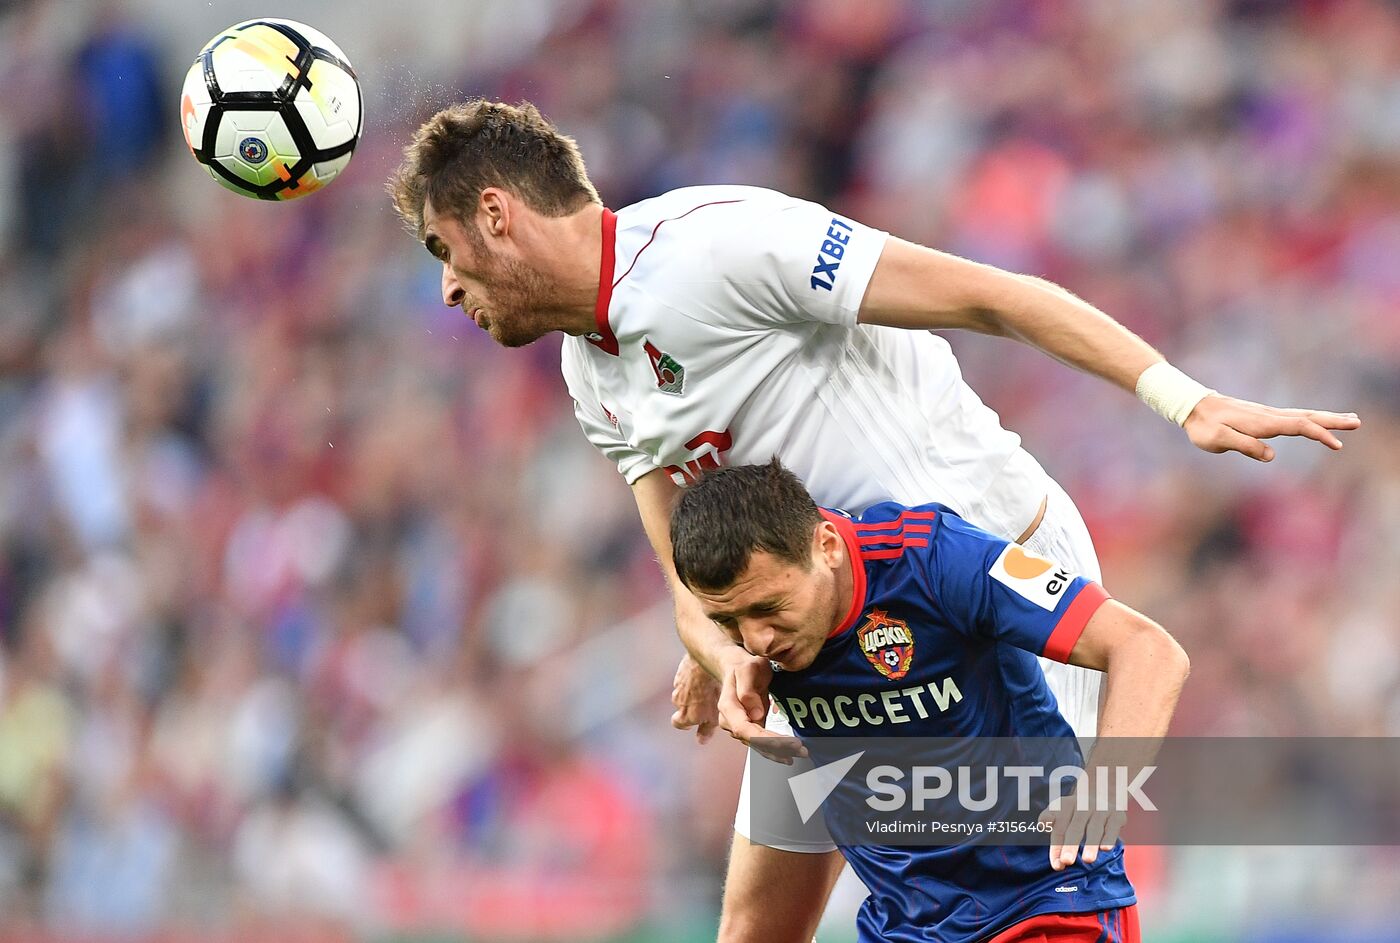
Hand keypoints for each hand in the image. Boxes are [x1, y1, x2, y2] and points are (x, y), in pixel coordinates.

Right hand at [670, 653, 720, 743]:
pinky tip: (703, 678)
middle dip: (688, 708)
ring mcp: (678, 686)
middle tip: (701, 704)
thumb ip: (707, 728)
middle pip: (680, 709)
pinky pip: (684, 680)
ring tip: (705, 689)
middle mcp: (679, 702)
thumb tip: (701, 741)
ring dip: (690, 694)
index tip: (692, 722)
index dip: (685, 723)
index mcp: (687, 715)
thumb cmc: (717, 688)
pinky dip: (691, 681)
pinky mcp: (681, 673)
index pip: (679, 724)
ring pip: (681, 694)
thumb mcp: (717, 712)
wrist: (710, 659)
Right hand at [717, 653, 807, 763]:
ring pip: (758, 745)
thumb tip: (756, 715)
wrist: (737, 669)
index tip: (783, 742)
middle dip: (776, 748)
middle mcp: (731, 721)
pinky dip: (775, 749)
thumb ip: (748, 691)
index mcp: (728, 707)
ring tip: (800, 753)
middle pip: (753, 740)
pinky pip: (762, 742)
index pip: (744, 729)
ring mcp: (740, 727)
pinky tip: (789, 754)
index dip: (764, 738)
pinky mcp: (750, 728)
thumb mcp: (747, 669)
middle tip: (799, 749)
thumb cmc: (743, 667)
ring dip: (778, 752)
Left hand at [1041, 787, 1126, 871]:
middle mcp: (1082, 807)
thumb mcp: (1062, 810)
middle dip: (1071, 845)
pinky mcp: (1116, 816)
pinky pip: (1112, 828)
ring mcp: (1100, 811)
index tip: (1057, 865)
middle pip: (1075, 829)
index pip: (1059, 830)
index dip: (1057, 848)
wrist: (1103, 788)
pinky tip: (1106, 849)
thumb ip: (1050, 819)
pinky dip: (1109, 837)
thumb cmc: (1077, 808)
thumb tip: (1041, 824)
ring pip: (1094, 829)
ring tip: (1087, 860)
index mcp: (1066, 807)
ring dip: (1091, 844)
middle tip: (1067, 861)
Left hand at [1184, 394, 1359, 461]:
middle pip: (1307, 417)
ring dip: (1326, 417)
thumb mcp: (1217, 440)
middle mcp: (1268, 416)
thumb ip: (1244, 445)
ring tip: (1349, 418)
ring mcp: (1267, 415)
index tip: (1337, 444)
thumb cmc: (1203, 426)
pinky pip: (1293, 417)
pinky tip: (1316, 421)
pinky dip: (1311, 418)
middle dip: (1333, 421)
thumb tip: (1271, 455)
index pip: (1297, 426)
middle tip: (1358, 422)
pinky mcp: (1262, 416)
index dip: (1319, 434)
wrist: (1192, 406)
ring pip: (1303, 415)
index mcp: (1261, 422)